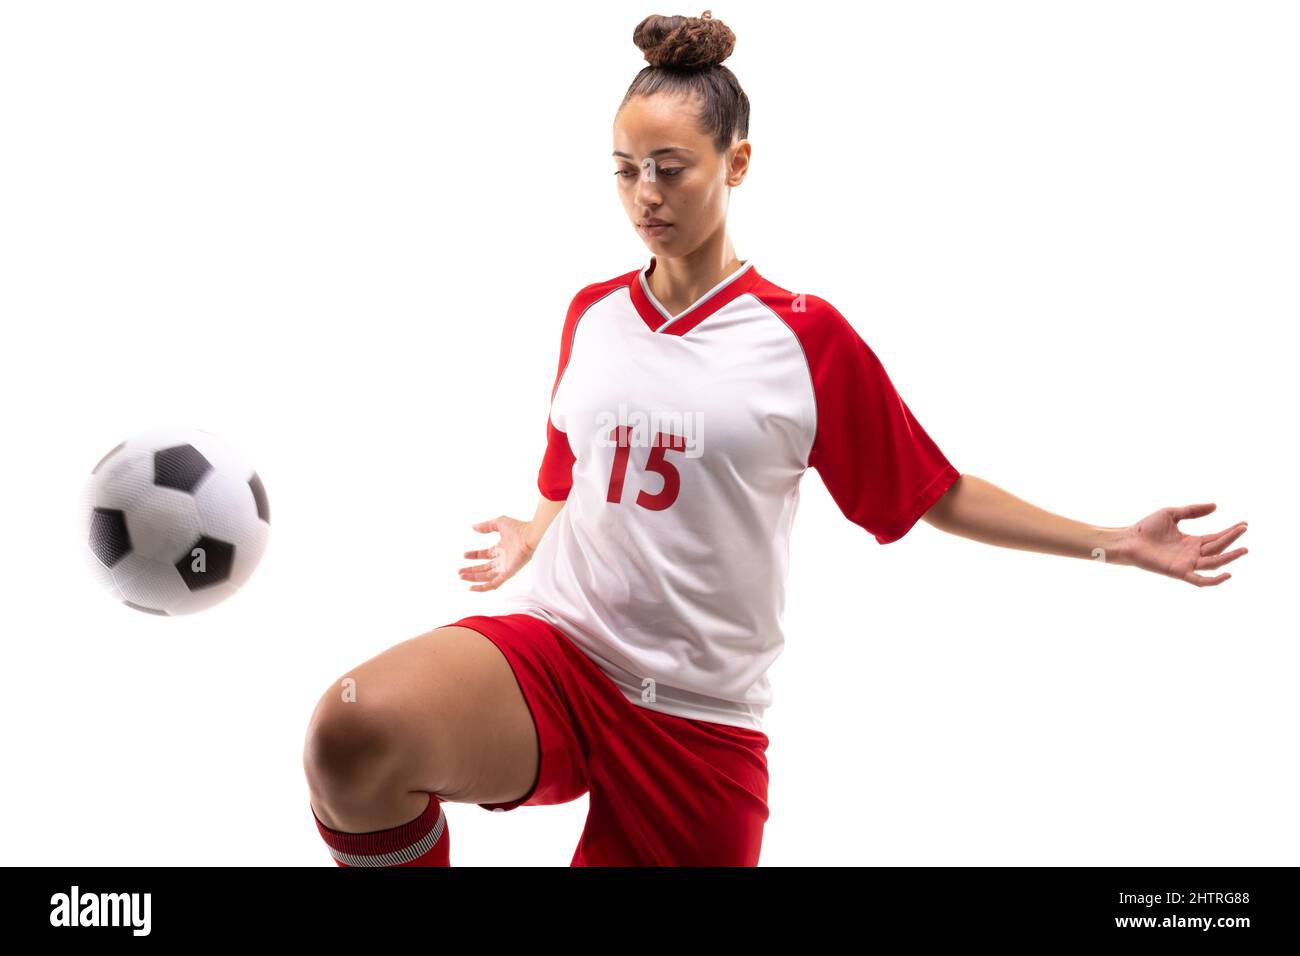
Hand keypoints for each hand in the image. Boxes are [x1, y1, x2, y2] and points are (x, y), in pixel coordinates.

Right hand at [459, 515, 535, 591]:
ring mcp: (504, 568)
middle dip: (471, 571)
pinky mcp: (507, 574)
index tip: (464, 555)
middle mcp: (502, 560)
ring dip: (473, 578)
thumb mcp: (499, 523)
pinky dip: (482, 587)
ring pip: (486, 577)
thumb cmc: (519, 528)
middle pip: (483, 569)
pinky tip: (471, 588)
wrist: (531, 535)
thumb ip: (486, 526)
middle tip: (459, 572)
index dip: (474, 556)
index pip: (485, 555)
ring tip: (461, 577)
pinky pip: (493, 584)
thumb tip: (473, 527)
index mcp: (501, 549)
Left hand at [1114, 503, 1246, 586]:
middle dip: (1232, 539)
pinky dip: (1214, 580)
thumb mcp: (1172, 514)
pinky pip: (1200, 580)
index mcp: (1192, 542)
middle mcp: (1192, 554)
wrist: (1128, 540)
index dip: (1231, 532)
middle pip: (1218, 548)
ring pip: (1214, 563)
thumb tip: (1216, 506)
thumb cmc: (1146, 528)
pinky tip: (1227, 574)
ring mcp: (1187, 564)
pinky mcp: (1179, 572)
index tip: (1244, 524)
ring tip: (1244, 549)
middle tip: (1244, 529)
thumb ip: (1192, 510)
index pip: (1217, 538)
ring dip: (1230, 557)